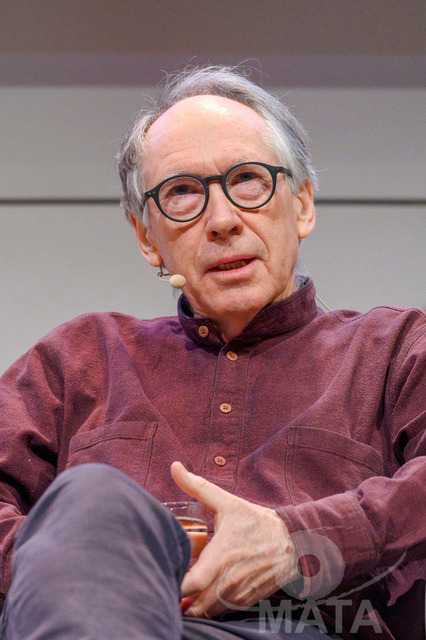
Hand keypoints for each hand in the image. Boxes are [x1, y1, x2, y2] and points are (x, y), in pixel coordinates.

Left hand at [171, 461, 297, 617]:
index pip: (192, 583)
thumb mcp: (228, 501)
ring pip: (208, 611)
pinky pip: (223, 612)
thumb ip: (197, 486)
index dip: (175, 586)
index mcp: (222, 554)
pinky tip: (203, 597)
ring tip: (184, 595)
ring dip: (194, 607)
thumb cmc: (256, 521)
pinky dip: (210, 608)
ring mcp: (239, 592)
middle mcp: (230, 578)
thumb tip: (174, 467)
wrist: (294, 540)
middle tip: (168, 589)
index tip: (165, 578)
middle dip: (180, 602)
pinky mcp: (247, 600)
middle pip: (196, 605)